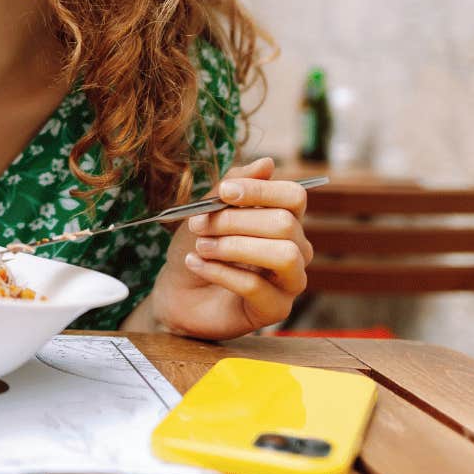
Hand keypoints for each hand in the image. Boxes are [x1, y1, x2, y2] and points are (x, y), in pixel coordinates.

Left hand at [147, 157, 312, 339]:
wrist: (177, 292)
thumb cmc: (197, 247)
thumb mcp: (207, 211)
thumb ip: (233, 187)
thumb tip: (267, 163)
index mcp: (284, 219)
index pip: (294, 196)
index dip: (261, 190)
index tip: (224, 192)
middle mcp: (296, 248)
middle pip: (284, 223)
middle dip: (235, 221)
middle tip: (199, 225)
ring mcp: (291, 281)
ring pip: (284, 255)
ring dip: (234, 246)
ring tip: (202, 246)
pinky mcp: (277, 310)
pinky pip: (257, 286)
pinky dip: (220, 272)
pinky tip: (196, 264)